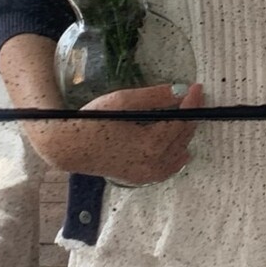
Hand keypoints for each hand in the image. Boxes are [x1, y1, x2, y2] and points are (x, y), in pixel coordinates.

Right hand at [26, 82, 202, 183]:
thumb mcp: (123, 101)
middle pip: (182, 137)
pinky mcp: (141, 179)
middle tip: (194, 97)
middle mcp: (153, 163)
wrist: (69, 147)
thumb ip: (153, 97)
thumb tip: (180, 91)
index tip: (197, 87)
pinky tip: (178, 144)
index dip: (191, 103)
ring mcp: (148, 175)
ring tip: (185, 114)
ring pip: (178, 152)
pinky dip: (177, 154)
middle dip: (190, 115)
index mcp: (150, 145)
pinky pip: (168, 167)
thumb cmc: (93, 120)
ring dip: (184, 133)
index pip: (181, 121)